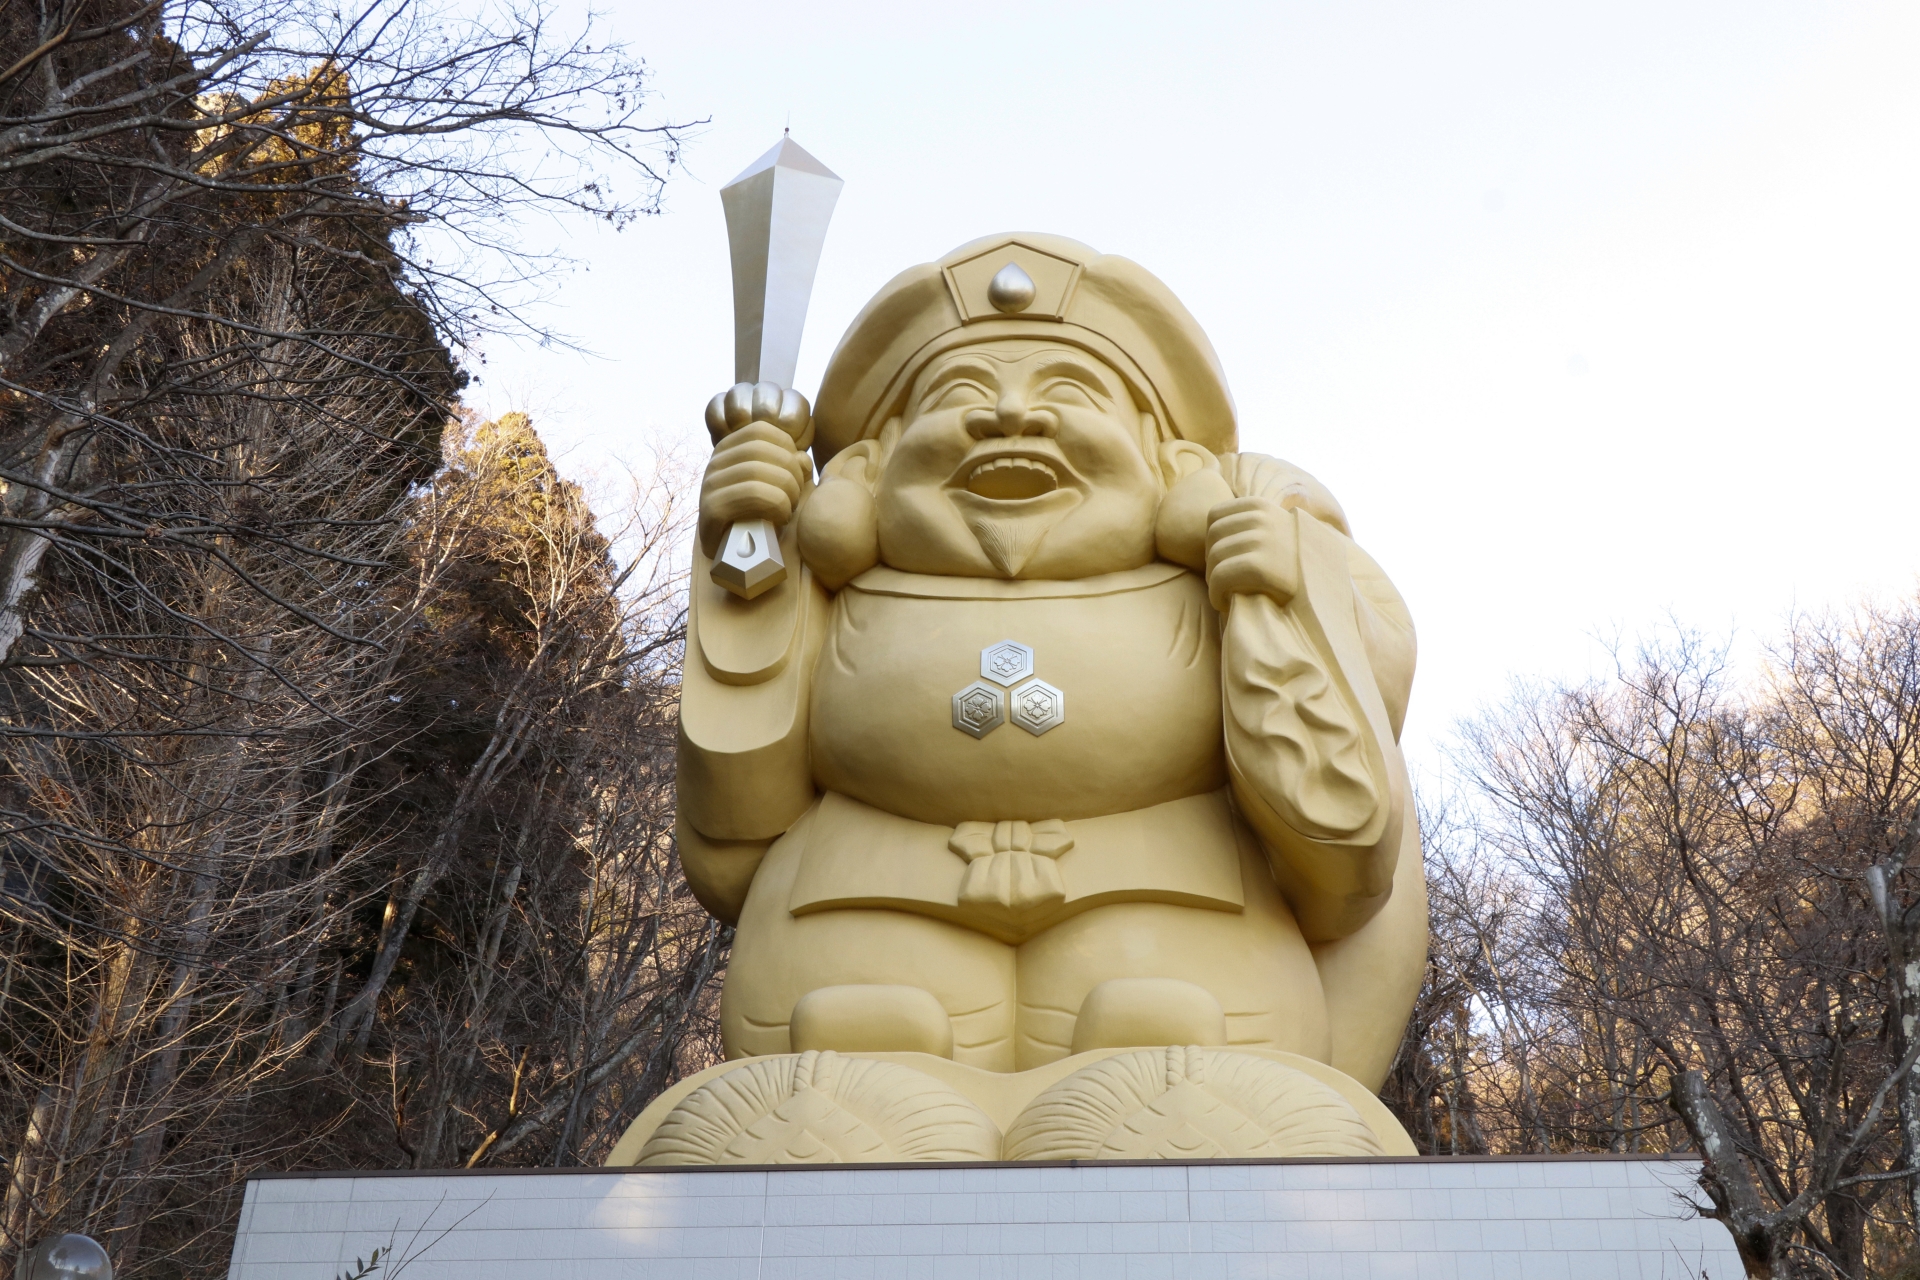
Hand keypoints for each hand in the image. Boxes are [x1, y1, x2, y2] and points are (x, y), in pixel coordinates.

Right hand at [699, 382, 812, 557]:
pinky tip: (781, 517)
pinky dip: (775, 504)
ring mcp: (709, 486)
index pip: (761, 431)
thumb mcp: (780, 485)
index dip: (787, 449)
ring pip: (756, 471)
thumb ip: (793, 466)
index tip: (797, 473)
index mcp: (728, 450)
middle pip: (760, 450)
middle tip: (797, 495)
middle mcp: (714, 464)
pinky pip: (750, 494)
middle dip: (789, 472)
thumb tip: (801, 458)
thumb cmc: (763, 515)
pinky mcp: (711, 510)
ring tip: (790, 508)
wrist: (738, 557)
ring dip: (785, 491)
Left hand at [1204, 495, 1300, 612]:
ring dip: (1213, 581)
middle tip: (1223, 580)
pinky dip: (1215, 594)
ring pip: (1214, 560)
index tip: (1224, 558)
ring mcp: (1260, 542)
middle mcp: (1259, 519)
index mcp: (1260, 506)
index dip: (1212, 540)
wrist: (1324, 582)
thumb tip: (1210, 523)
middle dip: (1211, 561)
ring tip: (1224, 592)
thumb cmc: (1293, 560)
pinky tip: (1223, 602)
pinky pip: (1220, 578)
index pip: (1214, 517)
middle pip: (1212, 538)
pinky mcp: (1259, 567)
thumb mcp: (1275, 527)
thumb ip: (1248, 521)